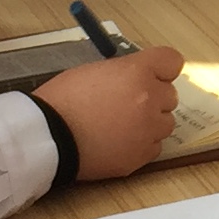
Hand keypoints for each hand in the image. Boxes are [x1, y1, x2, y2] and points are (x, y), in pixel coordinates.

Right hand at [36, 45, 183, 181]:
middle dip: (153, 97)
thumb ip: (125, 73)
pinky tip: (117, 142)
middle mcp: (150, 99)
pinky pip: (154, 147)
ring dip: (149, 123)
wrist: (46, 137)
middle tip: (125, 104)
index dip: (161, 69)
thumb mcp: (93, 70)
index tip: (152, 75)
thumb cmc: (62, 100)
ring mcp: (148, 130)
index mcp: (137, 72)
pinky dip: (140, 144)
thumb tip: (137, 80)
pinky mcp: (141, 156)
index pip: (172, 62)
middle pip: (170, 95)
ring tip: (120, 126)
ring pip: (165, 123)